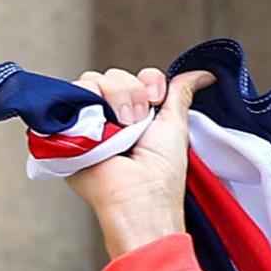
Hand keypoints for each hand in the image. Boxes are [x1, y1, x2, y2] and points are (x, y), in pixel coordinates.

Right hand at [62, 66, 215, 261]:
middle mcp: (112, 113)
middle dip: (132, 92)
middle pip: (115, 75)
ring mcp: (88, 118)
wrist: (136, 195)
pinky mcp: (65, 124)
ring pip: (93, 80)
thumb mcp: (176, 125)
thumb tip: (205, 75)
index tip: (156, 100)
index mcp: (138, 113)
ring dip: (113, 98)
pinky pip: (69, 92)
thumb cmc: (160, 172)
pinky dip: (85, 99)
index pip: (138, 77)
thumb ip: (181, 95)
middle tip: (137, 122)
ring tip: (120, 128)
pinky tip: (98, 123)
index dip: (148, 82)